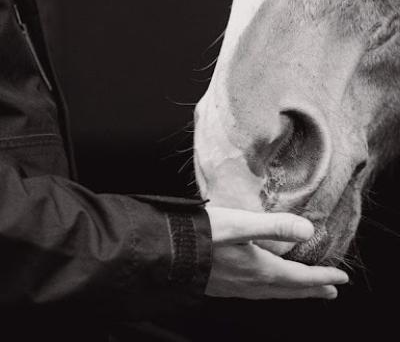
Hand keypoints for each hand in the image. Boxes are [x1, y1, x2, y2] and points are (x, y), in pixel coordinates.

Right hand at [205, 207, 348, 299]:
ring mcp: (235, 287)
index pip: (298, 276)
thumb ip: (273, 226)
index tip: (341, 278)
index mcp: (259, 269)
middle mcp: (250, 283)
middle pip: (289, 289)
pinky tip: (265, 288)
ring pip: (273, 294)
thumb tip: (308, 230)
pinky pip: (256, 293)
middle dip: (312, 289)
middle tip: (331, 292)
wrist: (166, 250)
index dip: (321, 277)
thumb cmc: (201, 234)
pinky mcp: (222, 286)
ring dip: (293, 292)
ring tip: (305, 291)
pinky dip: (272, 292)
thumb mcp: (239, 224)